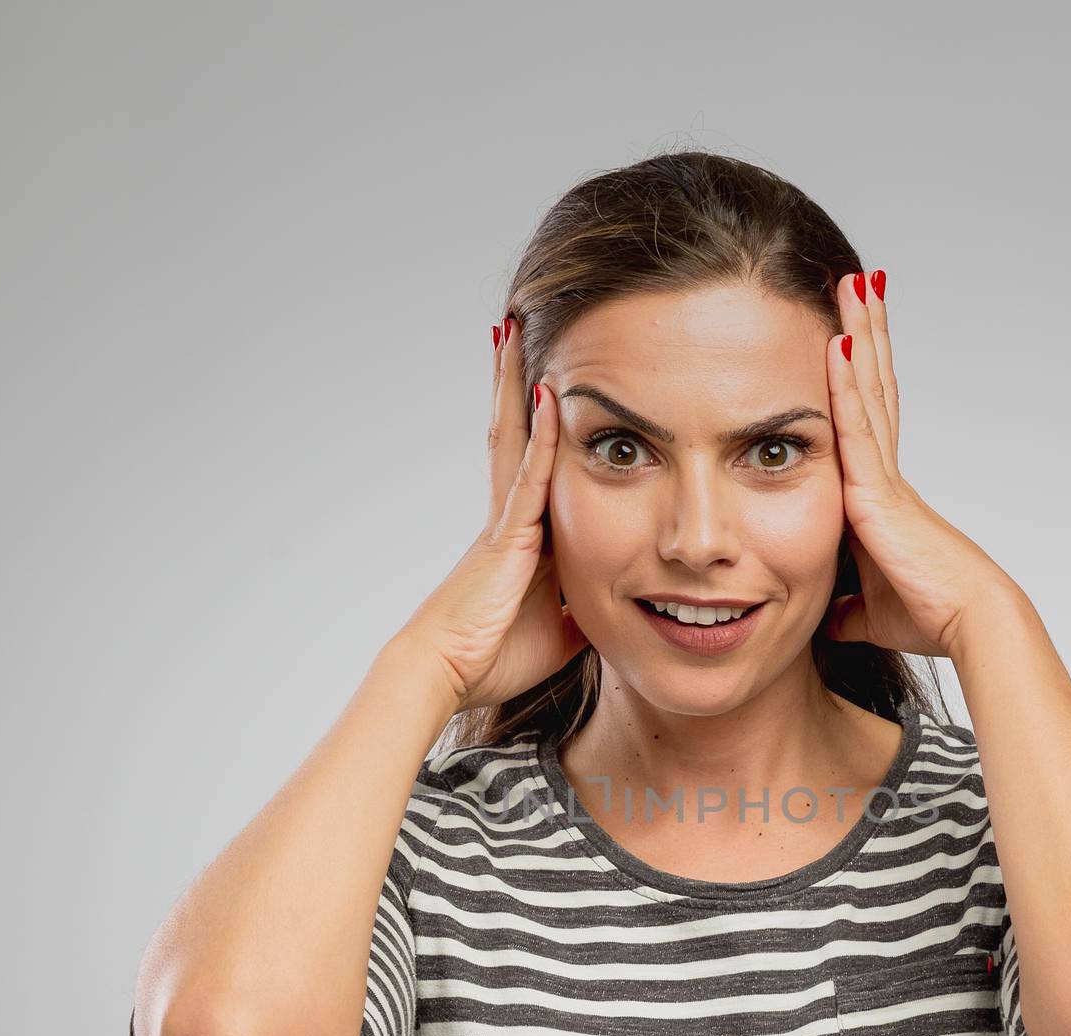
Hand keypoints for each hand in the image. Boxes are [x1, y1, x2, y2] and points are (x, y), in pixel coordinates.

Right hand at [393, 318, 588, 712]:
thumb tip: (620, 603)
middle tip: (514, 328)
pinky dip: (541, 434)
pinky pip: (530, 474)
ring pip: (515, 437)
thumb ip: (585, 605)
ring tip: (514, 330)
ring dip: (516, 384)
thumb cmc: (495, 657)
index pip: (532, 465)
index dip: (535, 423)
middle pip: (514, 433)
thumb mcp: (561, 628)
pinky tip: (548, 394)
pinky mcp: (506, 534)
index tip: (542, 381)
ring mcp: (505, 519)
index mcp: (519, 537)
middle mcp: (508, 516)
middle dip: (514, 382)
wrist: (449, 673)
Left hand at [821, 270, 1006, 659]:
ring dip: (862, 334)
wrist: (968, 621)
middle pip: (875, 387)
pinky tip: (840, 341)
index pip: (870, 422)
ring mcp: (885, 477)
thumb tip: (828, 618)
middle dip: (868, 333)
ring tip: (854, 283)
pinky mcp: (878, 492)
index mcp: (886, 497)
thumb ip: (848, 607)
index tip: (855, 333)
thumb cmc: (931, 615)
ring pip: (869, 391)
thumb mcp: (871, 610)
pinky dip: (847, 384)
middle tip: (859, 283)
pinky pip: (859, 427)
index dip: (864, 377)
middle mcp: (888, 475)